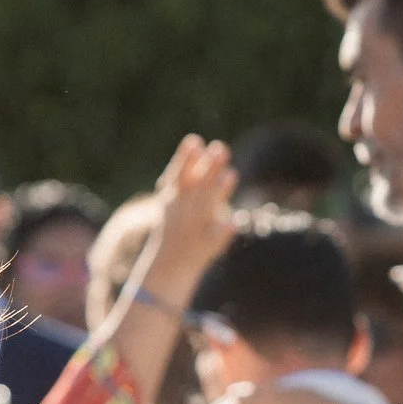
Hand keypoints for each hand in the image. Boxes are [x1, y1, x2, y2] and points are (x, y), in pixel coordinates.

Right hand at [149, 134, 237, 276]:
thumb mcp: (175, 194)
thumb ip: (188, 171)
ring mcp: (196, 226)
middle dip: (209, 167)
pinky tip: (232, 222)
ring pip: (208, 206)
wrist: (171, 263)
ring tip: (231, 173)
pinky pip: (215, 236)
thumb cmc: (175, 220)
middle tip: (221, 147)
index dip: (185, 158)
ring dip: (218, 190)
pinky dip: (222, 229)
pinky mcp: (209, 243)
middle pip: (199, 185)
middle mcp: (184, 209)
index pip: (179, 174)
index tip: (195, 140)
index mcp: (173, 197)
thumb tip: (196, 141)